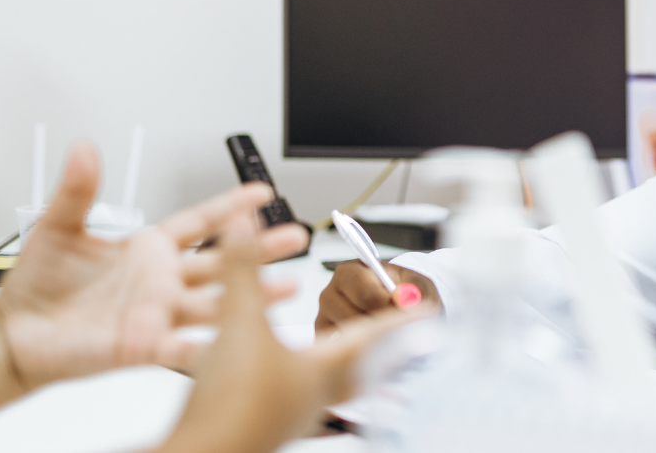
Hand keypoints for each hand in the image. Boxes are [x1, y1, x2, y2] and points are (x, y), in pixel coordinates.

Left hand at [0, 141, 310, 387]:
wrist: (16, 335)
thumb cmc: (38, 284)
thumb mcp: (58, 228)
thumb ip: (78, 191)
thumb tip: (83, 149)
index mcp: (149, 248)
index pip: (200, 221)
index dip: (230, 206)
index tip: (262, 191)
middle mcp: (162, 281)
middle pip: (222, 260)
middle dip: (260, 248)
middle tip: (295, 237)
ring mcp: (159, 314)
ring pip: (216, 303)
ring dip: (250, 297)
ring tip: (284, 290)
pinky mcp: (145, 346)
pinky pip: (184, 347)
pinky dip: (209, 348)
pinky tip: (236, 345)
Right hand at [158, 209, 415, 452]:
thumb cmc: (229, 404)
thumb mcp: (238, 323)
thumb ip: (243, 271)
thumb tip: (244, 226)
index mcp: (319, 370)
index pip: (372, 337)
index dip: (399, 319)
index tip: (426, 310)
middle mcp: (311, 397)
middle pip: (360, 371)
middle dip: (380, 352)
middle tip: (403, 340)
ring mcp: (289, 417)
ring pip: (329, 389)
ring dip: (342, 367)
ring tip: (349, 356)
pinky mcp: (263, 428)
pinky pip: (296, 401)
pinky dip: (302, 384)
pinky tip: (289, 382)